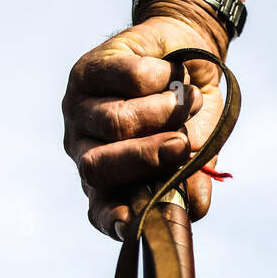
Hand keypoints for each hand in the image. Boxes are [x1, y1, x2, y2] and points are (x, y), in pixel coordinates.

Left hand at [62, 7, 226, 238]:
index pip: (100, 210)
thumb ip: (192, 177)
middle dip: (143, 158)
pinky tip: (174, 75)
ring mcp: (80, 110)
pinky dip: (164, 78)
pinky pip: (128, 80)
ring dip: (165, 111)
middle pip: (98, 166)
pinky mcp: (87, 71)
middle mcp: (85, 149)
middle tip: (182, 145)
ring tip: (191, 101)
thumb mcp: (197, 146)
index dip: (111, 218)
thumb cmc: (187, 111)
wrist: (186, 54)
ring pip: (116, 121)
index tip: (129, 223)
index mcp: (109, 182)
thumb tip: (194, 207)